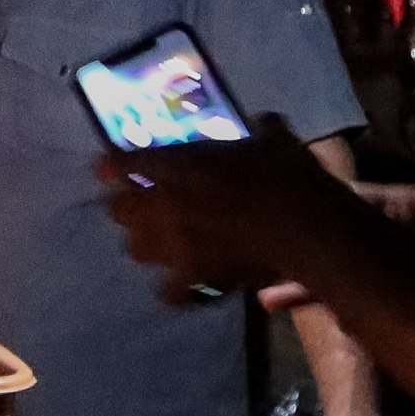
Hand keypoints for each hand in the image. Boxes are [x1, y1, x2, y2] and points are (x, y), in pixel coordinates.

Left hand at [95, 118, 360, 309]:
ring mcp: (176, 245)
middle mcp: (165, 205)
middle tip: (138, 205)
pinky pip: (169, 293)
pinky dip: (174, 290)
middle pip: (116, 211)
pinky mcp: (196, 278)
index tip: (107, 167)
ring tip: (160, 243)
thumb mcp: (275, 139)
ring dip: (145, 244)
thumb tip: (264, 122)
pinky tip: (182, 286)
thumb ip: (261, 128)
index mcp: (177, 166)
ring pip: (135, 250)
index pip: (123, 164)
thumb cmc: (289, 175)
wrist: (307, 227)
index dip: (112, 166)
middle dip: (124, 207)